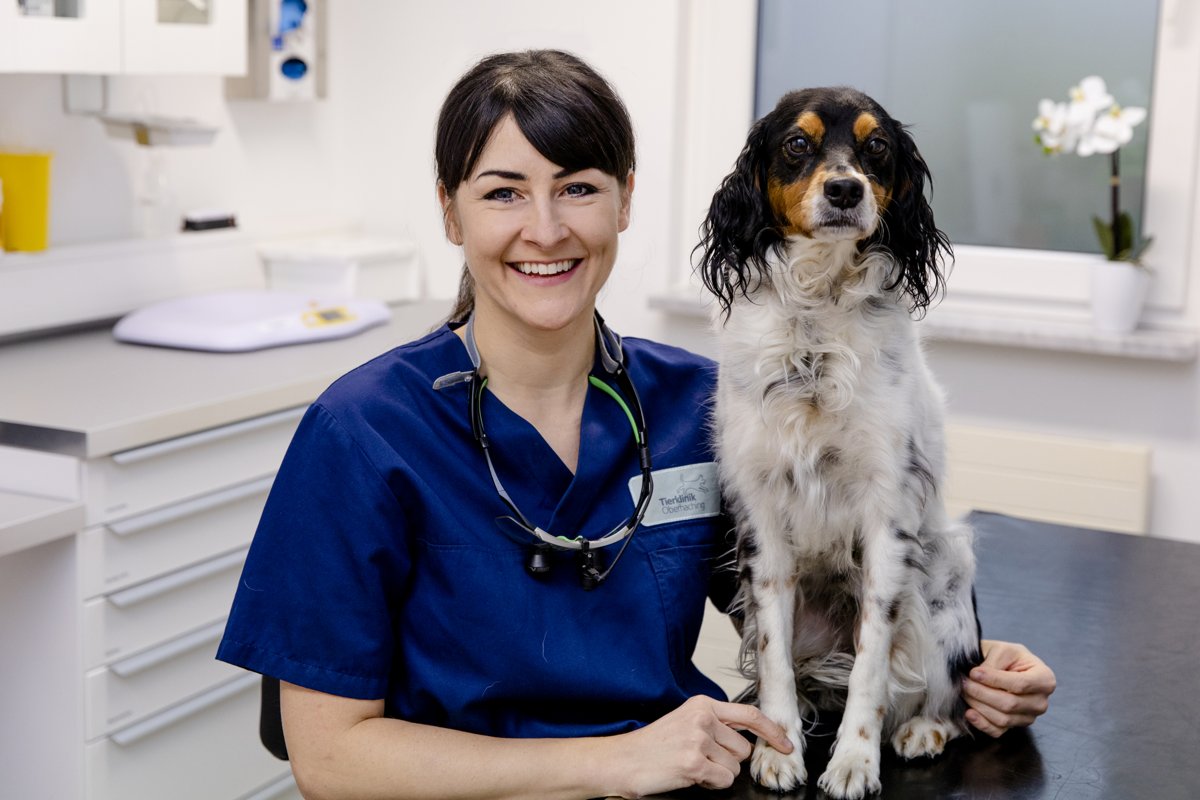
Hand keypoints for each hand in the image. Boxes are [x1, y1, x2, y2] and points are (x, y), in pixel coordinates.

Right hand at [603, 695, 793, 797]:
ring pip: (734, 767)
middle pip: (743, 748)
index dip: (772, 730)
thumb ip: (715, 724)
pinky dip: (711, 783)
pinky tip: (691, 776)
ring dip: (718, 773)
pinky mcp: (694, 762)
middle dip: (728, 760)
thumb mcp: (685, 722)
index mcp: (702, 704)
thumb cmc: (653, 745)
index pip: (749, 714)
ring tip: (692, 766)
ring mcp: (698, 739)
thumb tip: (747, 739)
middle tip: (701, 758)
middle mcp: (702, 718)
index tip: (786, 742)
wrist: (623, 760)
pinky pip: (723, 780)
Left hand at [963, 639, 1055, 736]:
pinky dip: (982, 723)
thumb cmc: (1007, 657)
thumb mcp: (1003, 650)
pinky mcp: (1015, 726)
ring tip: (964, 691)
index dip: (994, 680)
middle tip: (964, 682)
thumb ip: (994, 664)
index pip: (1020, 684)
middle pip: (1010, 704)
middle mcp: (1040, 701)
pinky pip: (998, 731)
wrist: (1005, 666)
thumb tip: (977, 677)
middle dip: (982, 693)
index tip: (974, 673)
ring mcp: (1029, 717)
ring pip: (1003, 719)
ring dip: (979, 706)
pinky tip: (969, 712)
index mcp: (1044, 679)